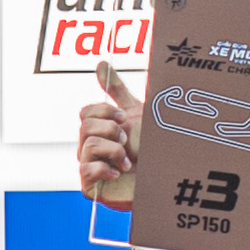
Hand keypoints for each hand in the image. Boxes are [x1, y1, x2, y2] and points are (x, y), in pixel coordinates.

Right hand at [76, 70, 144, 203]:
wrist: (164, 180)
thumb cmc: (150, 149)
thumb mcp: (136, 114)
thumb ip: (117, 90)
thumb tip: (99, 63)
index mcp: (99, 130)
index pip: (86, 113)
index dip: (103, 111)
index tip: (123, 117)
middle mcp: (90, 147)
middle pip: (85, 127)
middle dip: (111, 130)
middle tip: (128, 140)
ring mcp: (89, 167)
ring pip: (88, 146)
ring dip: (114, 151)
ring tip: (129, 161)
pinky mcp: (90, 186)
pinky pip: (86, 170)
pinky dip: (105, 169)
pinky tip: (119, 173)